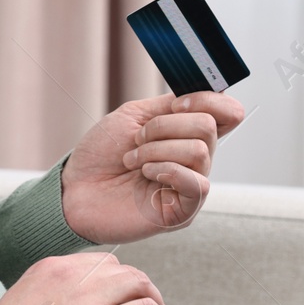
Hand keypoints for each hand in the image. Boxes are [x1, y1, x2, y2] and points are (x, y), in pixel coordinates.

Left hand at [61, 91, 243, 243]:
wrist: (74, 187)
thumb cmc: (101, 153)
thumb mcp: (135, 116)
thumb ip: (171, 105)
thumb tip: (206, 93)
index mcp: (187, 134)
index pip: (229, 113)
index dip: (210, 100)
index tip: (176, 104)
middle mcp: (195, 159)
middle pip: (209, 126)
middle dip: (166, 126)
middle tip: (137, 139)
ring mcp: (191, 185)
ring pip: (200, 151)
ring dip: (157, 149)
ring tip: (133, 160)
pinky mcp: (184, 211)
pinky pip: (198, 184)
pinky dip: (168, 170)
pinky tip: (145, 174)